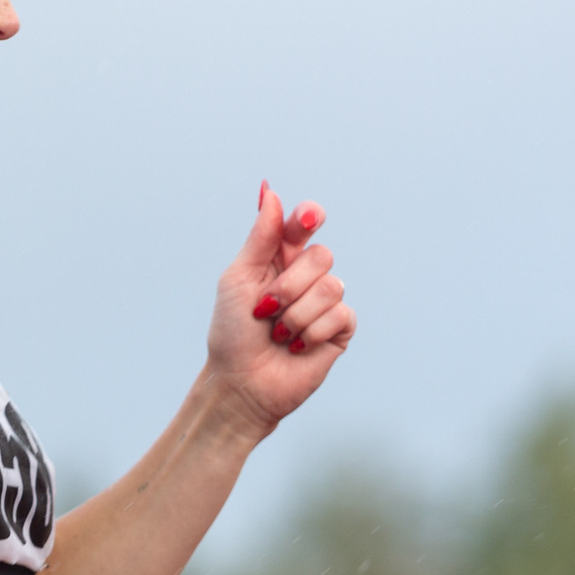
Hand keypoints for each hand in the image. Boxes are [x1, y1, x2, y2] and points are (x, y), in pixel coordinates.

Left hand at [204, 183, 356, 435]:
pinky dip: (312, 331)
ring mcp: (325, 303)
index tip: (306, 220)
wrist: (240, 384)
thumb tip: (270, 191)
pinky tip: (296, 346)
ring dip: (296, 315)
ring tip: (278, 335)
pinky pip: (341, 313)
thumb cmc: (232, 334)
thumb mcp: (238, 280)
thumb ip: (260, 238)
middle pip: (321, 256)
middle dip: (289, 286)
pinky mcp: (339, 330)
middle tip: (265, 310)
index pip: (304, 224)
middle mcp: (306, 277)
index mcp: (280, 259)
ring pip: (332, 286)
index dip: (310, 217)